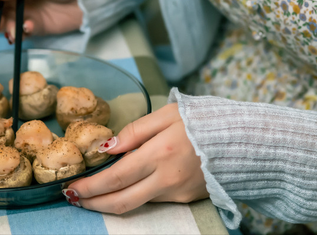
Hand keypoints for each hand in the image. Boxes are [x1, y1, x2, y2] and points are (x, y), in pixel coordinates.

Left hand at [63, 103, 208, 213]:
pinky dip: (134, 195)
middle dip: (93, 202)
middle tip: (74, 199)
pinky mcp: (187, 199)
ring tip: (93, 193)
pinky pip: (154, 200)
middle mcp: (167, 179)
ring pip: (136, 203)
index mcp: (160, 153)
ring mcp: (178, 193)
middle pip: (120, 201)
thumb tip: (107, 146)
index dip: (89, 186)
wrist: (245, 140)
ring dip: (110, 201)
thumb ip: (135, 130)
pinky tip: (126, 186)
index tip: (70, 187)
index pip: (115, 178)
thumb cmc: (205, 120)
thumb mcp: (169, 113)